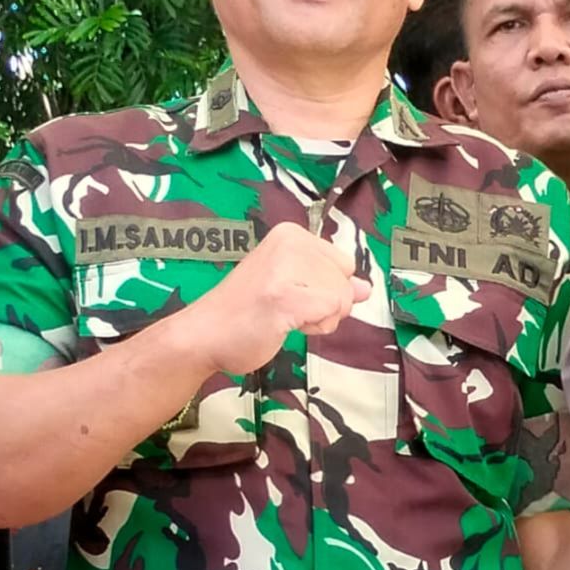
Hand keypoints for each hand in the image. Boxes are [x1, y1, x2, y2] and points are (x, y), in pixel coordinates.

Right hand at [182, 218, 361, 374]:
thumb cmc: (246, 313)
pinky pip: (330, 312)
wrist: (203, 334)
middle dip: (325, 306)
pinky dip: (314, 327)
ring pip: (342, 299)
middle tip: (285, 309)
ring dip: (319, 320)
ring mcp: (287, 269)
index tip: (291, 294)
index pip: (344, 264)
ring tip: (282, 317)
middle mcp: (290, 243)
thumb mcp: (295, 286)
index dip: (326, 288)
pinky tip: (284, 324)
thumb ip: (330, 283)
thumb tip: (366, 288)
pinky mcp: (286, 296)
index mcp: (291, 235)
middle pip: (346, 281)